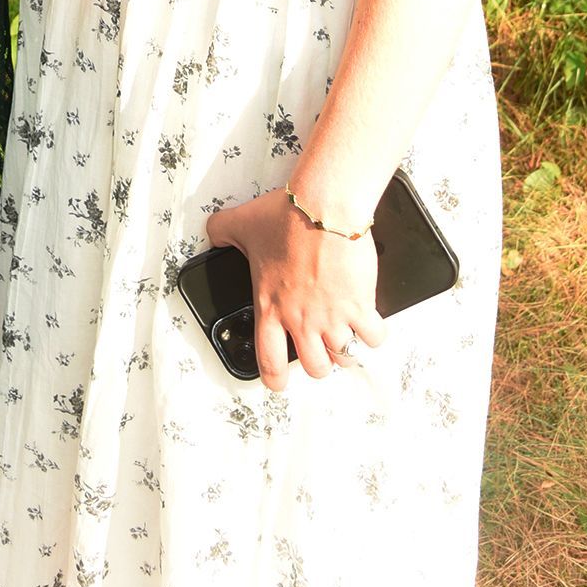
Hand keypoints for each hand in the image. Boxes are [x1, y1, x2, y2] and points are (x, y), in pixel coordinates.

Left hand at [204, 188, 386, 390]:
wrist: (323, 206)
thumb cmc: (286, 216)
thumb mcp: (241, 224)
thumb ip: (221, 232)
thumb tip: (213, 233)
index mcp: (271, 307)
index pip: (269, 361)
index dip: (274, 378)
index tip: (278, 381)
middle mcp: (302, 320)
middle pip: (314, 367)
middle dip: (318, 362)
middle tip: (319, 348)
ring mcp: (332, 316)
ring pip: (344, 358)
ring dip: (345, 349)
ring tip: (344, 334)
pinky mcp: (360, 306)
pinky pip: (373, 338)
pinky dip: (373, 333)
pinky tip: (367, 320)